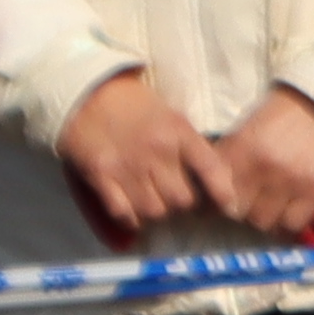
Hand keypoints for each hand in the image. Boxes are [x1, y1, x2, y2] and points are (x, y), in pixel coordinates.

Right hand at [54, 69, 218, 248]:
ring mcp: (126, 165)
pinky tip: (133, 212)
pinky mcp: (99, 175)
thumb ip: (191, 145)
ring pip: (154, 210)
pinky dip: (130, 219)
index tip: (226, 207)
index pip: (211, 169)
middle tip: (179, 202)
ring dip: (158, 214)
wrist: (87, 94)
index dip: (222, 194)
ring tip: (156, 205)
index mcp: (179, 132)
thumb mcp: (172, 116)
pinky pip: (122, 211)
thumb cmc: (136, 105)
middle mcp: (156, 151)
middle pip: (182, 199)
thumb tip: (216, 178)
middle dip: (185, 206)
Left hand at [205, 88, 313, 241]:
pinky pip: (293, 224)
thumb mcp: (247, 128)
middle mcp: (261, 167)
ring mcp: (290, 180)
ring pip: (262, 221)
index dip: (214, 202)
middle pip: (236, 211)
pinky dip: (287, 224)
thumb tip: (207, 190)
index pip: (213, 192)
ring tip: (271, 208)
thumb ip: (227, 158)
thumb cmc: (284, 115)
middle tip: (249, 204)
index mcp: (239, 148)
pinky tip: (289, 214)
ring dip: (263, 218)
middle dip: (240, 210)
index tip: (219, 204)